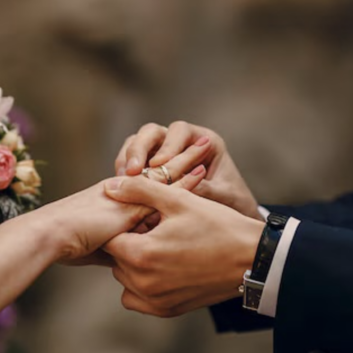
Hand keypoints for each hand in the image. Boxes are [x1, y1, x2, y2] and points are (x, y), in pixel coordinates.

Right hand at [46, 140, 211, 265]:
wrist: (52, 236)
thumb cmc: (67, 243)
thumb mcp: (100, 248)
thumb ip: (117, 249)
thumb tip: (128, 262)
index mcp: (116, 199)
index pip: (148, 183)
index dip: (167, 175)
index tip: (186, 167)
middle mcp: (124, 190)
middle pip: (158, 171)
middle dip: (180, 158)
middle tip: (202, 145)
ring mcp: (130, 193)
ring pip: (164, 173)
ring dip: (186, 160)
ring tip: (206, 146)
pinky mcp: (133, 199)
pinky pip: (164, 186)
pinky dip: (184, 180)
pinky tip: (202, 171)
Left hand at [103, 176, 264, 317]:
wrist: (253, 259)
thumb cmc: (218, 226)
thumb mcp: (179, 200)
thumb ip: (140, 191)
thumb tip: (110, 187)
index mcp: (141, 254)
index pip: (110, 238)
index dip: (125, 224)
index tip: (146, 218)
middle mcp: (143, 283)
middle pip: (116, 259)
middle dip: (130, 243)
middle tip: (157, 231)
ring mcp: (155, 300)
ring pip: (125, 279)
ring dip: (135, 264)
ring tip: (163, 248)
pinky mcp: (167, 310)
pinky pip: (138, 299)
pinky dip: (143, 285)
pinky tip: (164, 267)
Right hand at [114, 121, 262, 220]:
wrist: (230, 221)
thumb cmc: (231, 203)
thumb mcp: (222, 196)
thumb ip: (203, 188)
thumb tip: (177, 186)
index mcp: (204, 140)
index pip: (180, 131)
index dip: (168, 146)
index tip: (159, 164)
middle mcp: (181, 142)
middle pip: (152, 132)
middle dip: (139, 148)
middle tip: (132, 171)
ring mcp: (162, 152)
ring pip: (137, 143)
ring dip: (127, 159)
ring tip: (122, 180)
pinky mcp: (149, 168)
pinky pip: (131, 161)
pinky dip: (124, 172)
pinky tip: (121, 188)